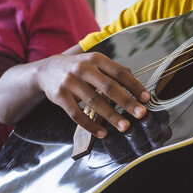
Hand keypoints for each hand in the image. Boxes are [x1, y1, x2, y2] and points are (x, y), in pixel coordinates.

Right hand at [35, 52, 149, 137]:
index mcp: (96, 59)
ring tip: (125, 127)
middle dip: (126, 102)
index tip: (146, 98)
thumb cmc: (78, 68)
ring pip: (94, 101)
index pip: (119, 72)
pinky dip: (90, 125)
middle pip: (108, 87)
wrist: (46, 69)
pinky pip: (76, 114)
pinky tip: (102, 133)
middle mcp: (83, 68)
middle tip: (141, 114)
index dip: (134, 85)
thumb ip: (113, 73)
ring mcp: (70, 82)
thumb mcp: (95, 64)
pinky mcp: (59, 96)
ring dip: (111, 116)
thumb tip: (137, 86)